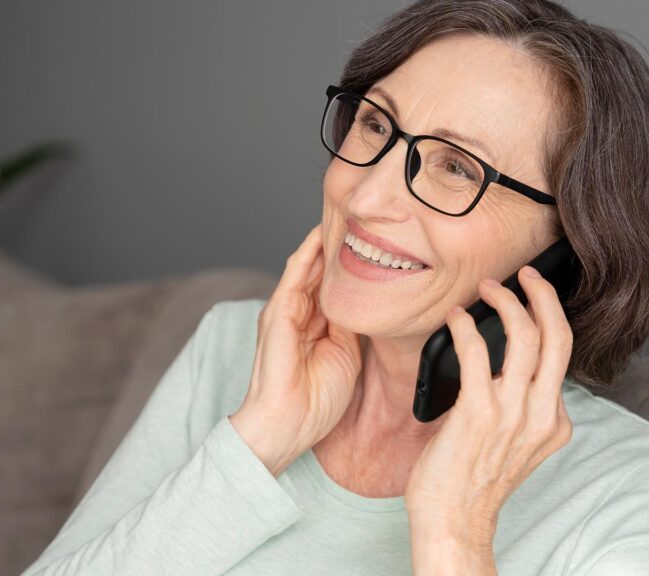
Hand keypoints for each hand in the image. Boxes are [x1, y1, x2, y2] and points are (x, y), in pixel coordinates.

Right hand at [229, 223, 362, 476]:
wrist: (287, 425)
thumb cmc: (314, 402)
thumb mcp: (346, 355)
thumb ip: (351, 326)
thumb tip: (368, 302)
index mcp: (313, 326)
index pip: (331, 286)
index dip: (349, 265)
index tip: (371, 244)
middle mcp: (297, 313)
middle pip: (319, 270)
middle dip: (338, 247)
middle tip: (359, 219)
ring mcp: (285, 310)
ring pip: (307, 266)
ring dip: (324, 242)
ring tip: (344, 215)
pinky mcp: (278, 312)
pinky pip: (295, 275)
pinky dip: (308, 253)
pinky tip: (323, 235)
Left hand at [405, 265, 573, 545]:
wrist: (454, 520)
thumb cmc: (472, 481)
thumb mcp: (513, 443)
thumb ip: (519, 407)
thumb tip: (499, 362)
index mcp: (554, 422)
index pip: (563, 354)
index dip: (549, 315)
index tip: (534, 294)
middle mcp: (541, 415)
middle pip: (556, 335)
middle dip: (542, 294)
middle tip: (523, 275)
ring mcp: (512, 414)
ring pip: (523, 336)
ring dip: (505, 301)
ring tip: (487, 288)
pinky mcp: (478, 413)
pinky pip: (476, 352)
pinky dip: (465, 326)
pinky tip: (455, 318)